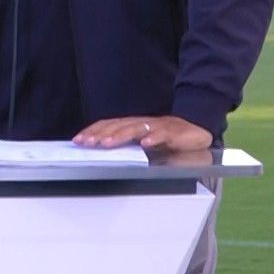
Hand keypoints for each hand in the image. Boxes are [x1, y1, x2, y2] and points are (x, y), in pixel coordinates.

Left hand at [74, 114, 211, 151]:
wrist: (195, 128)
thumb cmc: (166, 136)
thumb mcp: (142, 141)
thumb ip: (126, 143)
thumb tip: (101, 150)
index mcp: (132, 125)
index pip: (108, 125)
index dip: (93, 131)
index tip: (78, 140)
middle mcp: (141, 123)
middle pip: (117, 126)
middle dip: (100, 134)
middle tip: (86, 143)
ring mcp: (156, 126)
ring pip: (135, 128)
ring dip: (120, 136)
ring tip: (107, 144)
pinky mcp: (173, 131)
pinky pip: (162, 134)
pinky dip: (153, 138)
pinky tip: (145, 144)